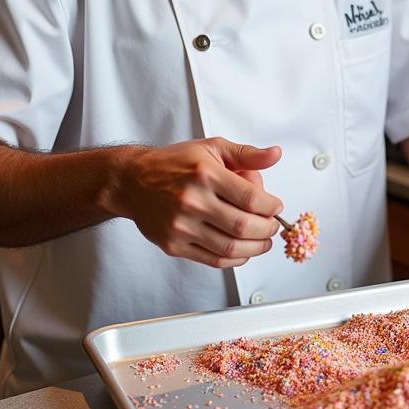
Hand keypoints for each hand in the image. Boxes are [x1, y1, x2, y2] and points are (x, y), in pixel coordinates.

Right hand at [112, 137, 283, 267]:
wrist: (132, 180)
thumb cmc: (174, 163)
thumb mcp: (212, 148)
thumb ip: (247, 154)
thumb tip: (275, 154)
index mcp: (205, 174)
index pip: (250, 198)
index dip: (271, 207)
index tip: (276, 207)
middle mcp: (192, 201)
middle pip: (243, 225)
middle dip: (267, 229)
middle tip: (273, 227)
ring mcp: (181, 226)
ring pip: (230, 247)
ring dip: (255, 248)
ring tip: (263, 241)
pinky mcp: (173, 245)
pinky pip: (212, 259)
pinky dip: (235, 259)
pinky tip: (243, 251)